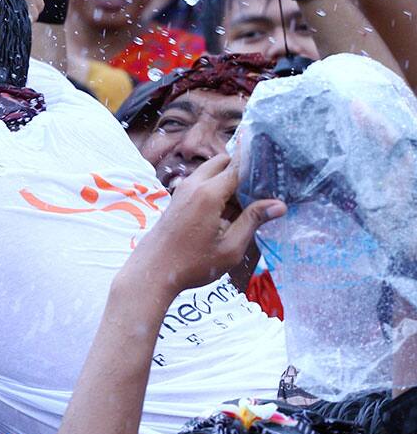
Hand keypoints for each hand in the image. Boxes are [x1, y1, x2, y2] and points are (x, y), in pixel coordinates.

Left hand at [118, 154, 286, 298]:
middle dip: (243, 170)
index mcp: (208, 193)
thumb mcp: (230, 248)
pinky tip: (228, 212)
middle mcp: (194, 185)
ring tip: (247, 204)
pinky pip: (201, 183)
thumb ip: (253, 221)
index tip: (277, 167)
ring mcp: (183, 190)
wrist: (153, 272)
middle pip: (224, 162)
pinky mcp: (178, 199)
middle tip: (262, 190)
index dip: (259, 164)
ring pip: (211, 171)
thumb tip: (280, 205)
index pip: (239, 166)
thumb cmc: (193, 264)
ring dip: (228, 180)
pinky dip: (216, 188)